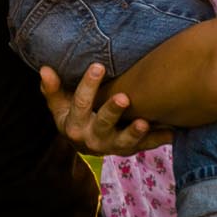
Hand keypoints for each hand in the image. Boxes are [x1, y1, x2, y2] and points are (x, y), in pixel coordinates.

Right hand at [40, 64, 171, 156]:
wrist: (84, 143)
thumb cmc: (73, 115)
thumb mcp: (59, 105)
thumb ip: (52, 88)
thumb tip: (44, 69)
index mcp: (75, 125)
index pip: (80, 103)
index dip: (88, 85)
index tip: (98, 66)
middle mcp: (93, 139)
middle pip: (103, 124)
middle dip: (112, 111)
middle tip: (124, 98)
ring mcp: (112, 146)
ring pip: (124, 142)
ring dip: (135, 133)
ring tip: (145, 122)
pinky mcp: (129, 150)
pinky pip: (144, 147)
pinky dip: (158, 140)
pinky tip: (171, 132)